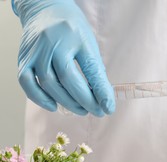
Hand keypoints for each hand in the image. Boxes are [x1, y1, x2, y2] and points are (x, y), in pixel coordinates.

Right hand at [13, 0, 114, 115]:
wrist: (45, 9)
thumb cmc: (71, 29)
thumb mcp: (88, 43)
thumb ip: (94, 69)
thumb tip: (102, 98)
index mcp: (75, 36)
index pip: (91, 69)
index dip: (101, 91)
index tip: (109, 107)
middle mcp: (53, 43)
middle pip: (68, 79)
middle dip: (85, 101)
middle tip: (97, 111)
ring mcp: (36, 51)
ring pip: (49, 84)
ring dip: (67, 103)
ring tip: (82, 110)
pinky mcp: (24, 59)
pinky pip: (27, 83)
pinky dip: (40, 98)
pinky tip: (55, 106)